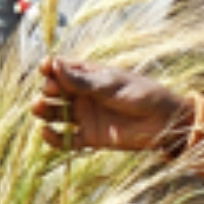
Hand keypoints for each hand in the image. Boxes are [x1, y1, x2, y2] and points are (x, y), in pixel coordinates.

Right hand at [32, 58, 192, 152]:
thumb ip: (82, 81)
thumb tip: (54, 64)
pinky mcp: (90, 137)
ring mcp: (86, 116)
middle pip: (55, 91)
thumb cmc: (142, 95)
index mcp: (90, 76)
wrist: (165, 122)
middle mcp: (84, 95)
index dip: (51, 68)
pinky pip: (66, 140)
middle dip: (48, 90)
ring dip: (44, 111)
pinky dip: (54, 138)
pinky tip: (46, 133)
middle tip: (51, 90)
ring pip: (56, 114)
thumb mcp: (111, 85)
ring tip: (38, 108)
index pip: (62, 69)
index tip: (45, 68)